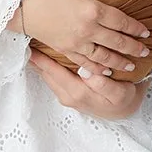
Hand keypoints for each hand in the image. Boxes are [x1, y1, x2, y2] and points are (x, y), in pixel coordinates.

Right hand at [21, 0, 150, 76]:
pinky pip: (85, 62)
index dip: (136, 28)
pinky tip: (106, 71)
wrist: (16, 6)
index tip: (147, 33)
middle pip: (117, 41)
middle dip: (133, 48)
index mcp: (91, 9)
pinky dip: (98, 68)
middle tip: (146, 51)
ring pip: (104, 56)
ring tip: (132, 67)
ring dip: (120, 62)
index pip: (121, 21)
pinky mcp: (64, 50)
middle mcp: (87, 29)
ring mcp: (76, 42)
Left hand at [29, 50, 143, 119]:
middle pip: (46, 74)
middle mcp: (68, 96)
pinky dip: (47, 68)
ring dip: (39, 63)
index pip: (54, 72)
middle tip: (26, 39)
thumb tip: (87, 71)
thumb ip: (103, 84)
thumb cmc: (123, 100)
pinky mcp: (69, 94)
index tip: (30, 46)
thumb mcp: (119, 93)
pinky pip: (54, 78)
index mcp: (78, 93)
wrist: (125, 113)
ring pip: (48, 76)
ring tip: (30, 45)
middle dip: (36, 59)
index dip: (42, 59)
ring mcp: (67, 96)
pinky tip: (44, 58)